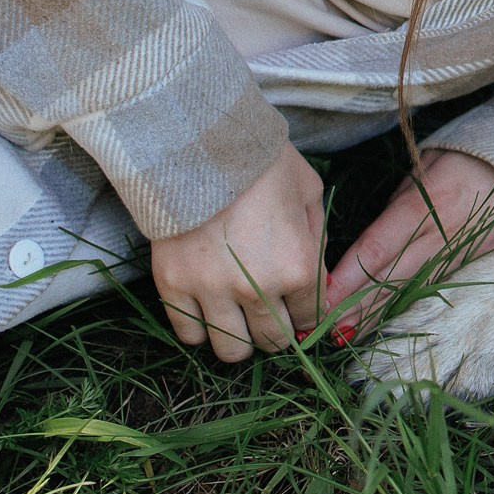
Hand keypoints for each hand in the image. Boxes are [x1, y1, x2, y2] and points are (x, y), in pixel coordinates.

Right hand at [151, 143, 325, 361]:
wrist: (200, 144)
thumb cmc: (262, 164)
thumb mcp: (308, 194)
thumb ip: (316, 241)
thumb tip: (320, 280)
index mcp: (298, 266)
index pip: (311, 318)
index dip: (309, 315)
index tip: (302, 309)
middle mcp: (257, 288)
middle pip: (273, 341)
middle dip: (279, 333)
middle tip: (273, 317)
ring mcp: (211, 290)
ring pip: (231, 350)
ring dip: (241, 340)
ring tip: (240, 321)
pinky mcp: (173, 286)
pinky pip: (188, 334)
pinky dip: (200, 331)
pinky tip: (209, 313)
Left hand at [325, 150, 493, 337]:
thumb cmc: (462, 162)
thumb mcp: (425, 168)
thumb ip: (397, 205)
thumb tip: (366, 246)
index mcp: (428, 203)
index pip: (379, 247)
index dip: (349, 275)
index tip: (322, 294)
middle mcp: (445, 235)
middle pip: (393, 277)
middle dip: (357, 304)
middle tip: (325, 327)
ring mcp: (463, 256)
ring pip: (414, 292)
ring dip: (379, 315)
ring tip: (347, 335)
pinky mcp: (476, 268)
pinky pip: (437, 293)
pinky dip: (410, 311)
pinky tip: (387, 328)